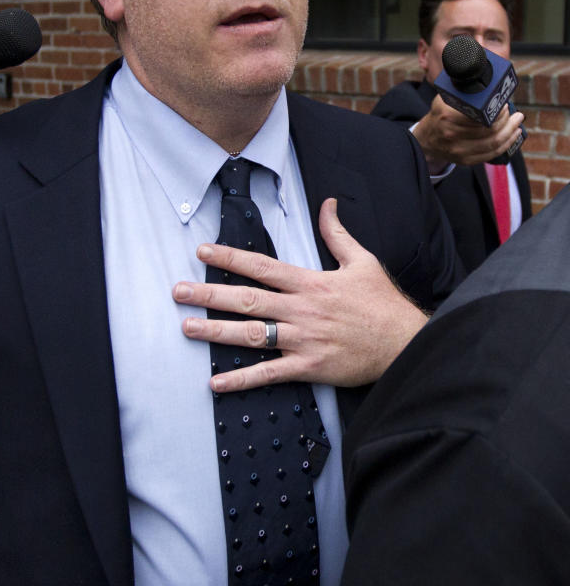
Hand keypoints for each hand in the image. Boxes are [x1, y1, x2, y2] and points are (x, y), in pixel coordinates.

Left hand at [171, 198, 428, 392]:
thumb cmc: (383, 304)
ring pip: (252, 334)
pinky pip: (269, 373)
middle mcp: (302, 310)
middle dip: (209, 294)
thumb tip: (328, 203)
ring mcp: (303, 339)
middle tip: (178, 291)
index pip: (261, 267)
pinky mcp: (309, 367)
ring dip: (216, 332)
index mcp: (310, 282)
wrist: (408, 343)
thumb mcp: (362, 261)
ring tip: (186, 327)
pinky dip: (242, 379)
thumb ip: (337, 234)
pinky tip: (216, 382)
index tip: (202, 252)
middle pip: (247, 299)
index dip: (230, 258)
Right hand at [412, 93, 523, 172]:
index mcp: (448, 117)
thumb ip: (462, 93)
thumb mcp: (444, 100)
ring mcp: (459, 150)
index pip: (481, 116)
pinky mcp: (465, 160)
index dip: (497, 111)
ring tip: (517, 123)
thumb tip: (484, 84)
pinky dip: (506, 145)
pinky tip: (513, 136)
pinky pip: (491, 154)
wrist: (426, 139)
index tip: (504, 104)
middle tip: (515, 114)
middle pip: (490, 130)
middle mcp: (452, 135)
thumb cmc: (439, 116)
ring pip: (494, 143)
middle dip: (507, 121)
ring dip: (510, 132)